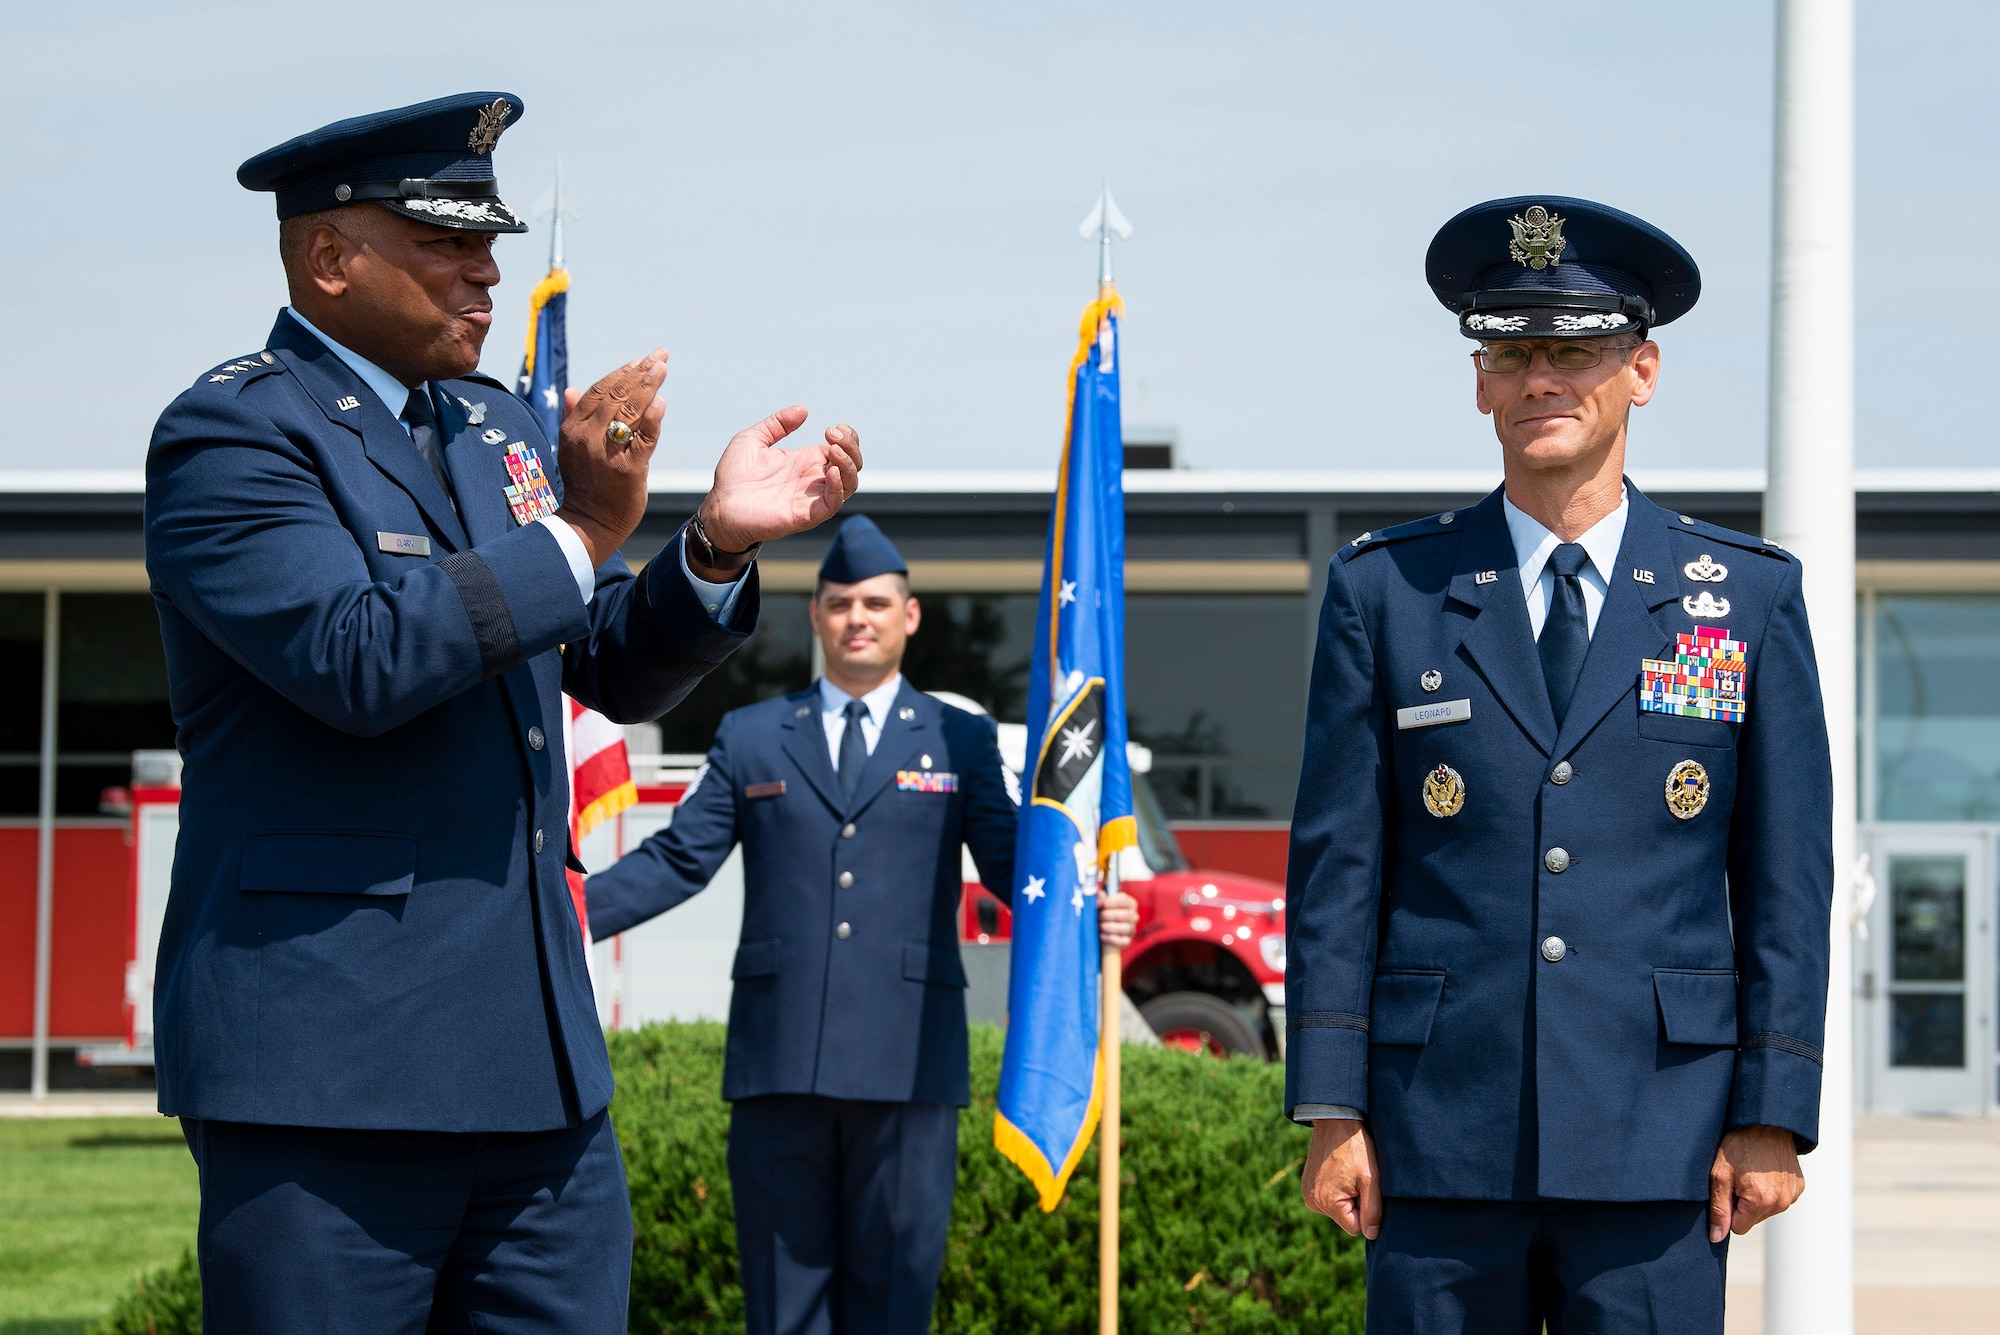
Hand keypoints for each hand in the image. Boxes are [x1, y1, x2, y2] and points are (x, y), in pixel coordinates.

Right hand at [554, 351, 668, 566]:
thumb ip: (574, 417)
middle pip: (617, 395)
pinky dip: (653, 419)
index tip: (640, 360)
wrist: (588, 524)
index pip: (599, 390)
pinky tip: (662, 403)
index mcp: (573, 428)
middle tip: (660, 356)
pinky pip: (643, 438)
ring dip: (649, 386)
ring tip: (663, 368)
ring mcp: (607, 453)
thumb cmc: (585, 484)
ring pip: (630, 411)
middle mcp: (588, 437)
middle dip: (640, 372)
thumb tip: (571, 389)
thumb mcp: (572, 448)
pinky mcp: (628, 469)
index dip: (621, 372)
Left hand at [697, 406, 860, 553]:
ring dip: (848, 464)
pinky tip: (829, 470)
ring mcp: (811, 497)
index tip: (833, 427)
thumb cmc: (733, 477)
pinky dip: (837, 487)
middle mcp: (813, 479)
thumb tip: (802, 409)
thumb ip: (777, 424)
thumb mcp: (752, 439)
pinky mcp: (805, 515)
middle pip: (852, 465)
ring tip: (833, 448)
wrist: (720, 506)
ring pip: (849, 484)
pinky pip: (832, 504)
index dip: (848, 437)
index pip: (842, 449)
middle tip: (832, 434)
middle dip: (851, 446)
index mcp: (805, 461)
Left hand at [1097, 891, 1137, 949]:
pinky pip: (1122, 941)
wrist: (1099, 930)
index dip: (1109, 902)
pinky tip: (1102, 936)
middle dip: (1106, 916)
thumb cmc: (1101, 912)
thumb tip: (1099, 900)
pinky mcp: (1127, 941)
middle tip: (1097, 917)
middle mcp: (1133, 916)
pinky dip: (1110, 939)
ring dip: (1108, 927)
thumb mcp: (1099, 902)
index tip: (1099, 905)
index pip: (1123, 900)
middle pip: (1123, 915)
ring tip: (1099, 926)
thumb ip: (1098, 896)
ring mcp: (1131, 929)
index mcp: (1129, 903)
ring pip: (1123, 928)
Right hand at [1301, 1118, 1380, 1239]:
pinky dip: (1337, 1188)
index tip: (1365, 1189)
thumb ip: (1373, 1210)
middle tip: (1358, 1178)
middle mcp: (1313, 1202)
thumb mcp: (1371, 1179)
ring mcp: (1308, 1193)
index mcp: (1327, 1203)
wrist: (1336, 1121)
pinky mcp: (1307, 1185)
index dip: (1366, 1211)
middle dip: (1356, 1203)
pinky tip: (1339, 1171)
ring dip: (1347, 1196)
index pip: (1355, 1227)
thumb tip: (1371, 1235)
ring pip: (1337, 1209)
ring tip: (1349, 1172)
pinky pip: (1328, 1198)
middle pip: (1345, 1218)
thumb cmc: (1356, 1149)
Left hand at [1708, 1124, 1804, 1242]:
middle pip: (1753, 1219)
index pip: (1738, 1227)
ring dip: (1756, 1198)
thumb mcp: (1719, 1175)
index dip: (1729, 1209)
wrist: (1765, 1122)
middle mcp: (1782, 1202)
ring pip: (1766, 1210)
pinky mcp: (1798, 1187)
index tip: (1728, 1189)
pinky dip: (1770, 1190)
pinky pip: (1779, 1199)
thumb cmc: (1737, 1146)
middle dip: (1742, 1204)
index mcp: (1762, 1201)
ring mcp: (1792, 1195)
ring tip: (1751, 1173)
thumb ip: (1718, 1209)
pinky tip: (1764, 1171)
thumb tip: (1716, 1238)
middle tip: (1738, 1178)